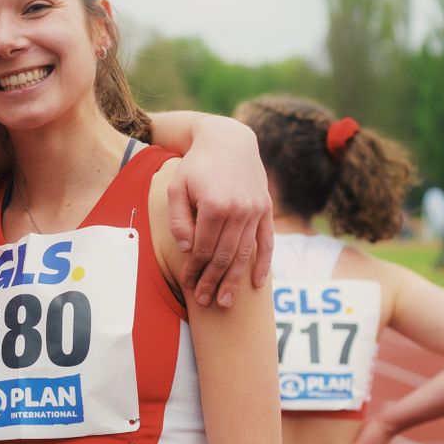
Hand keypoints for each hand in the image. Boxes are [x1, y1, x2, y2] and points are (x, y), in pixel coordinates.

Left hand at [166, 120, 271, 308]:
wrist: (228, 140)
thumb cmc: (196, 166)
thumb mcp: (177, 187)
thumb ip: (179, 221)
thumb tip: (188, 251)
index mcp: (215, 205)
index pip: (202, 248)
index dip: (194, 270)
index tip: (187, 284)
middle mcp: (239, 210)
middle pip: (224, 256)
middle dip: (213, 281)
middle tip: (204, 302)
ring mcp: (255, 210)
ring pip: (244, 254)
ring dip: (234, 280)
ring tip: (226, 302)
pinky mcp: (265, 209)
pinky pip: (267, 242)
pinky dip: (263, 264)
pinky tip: (257, 284)